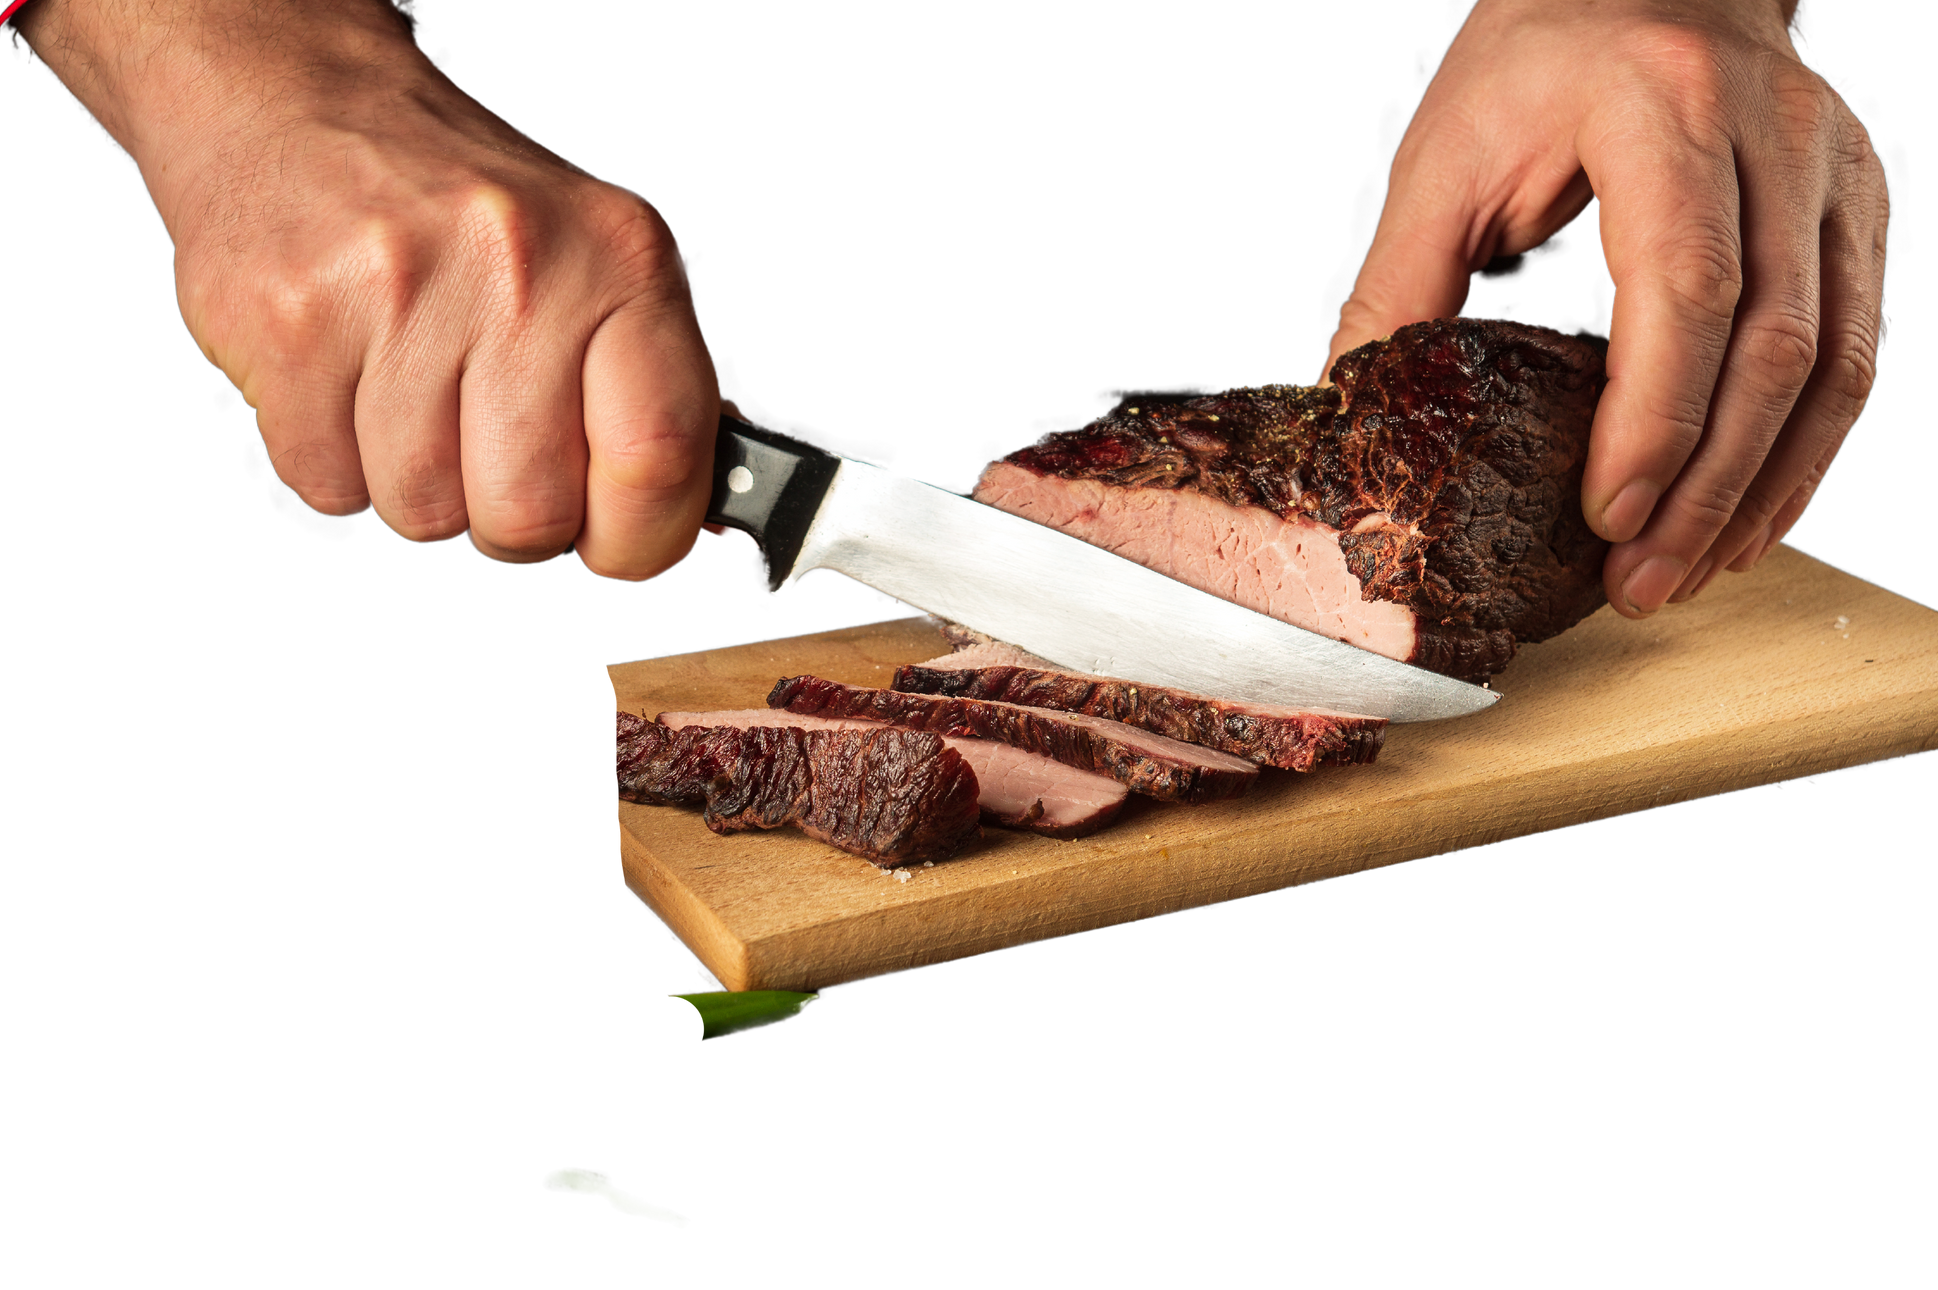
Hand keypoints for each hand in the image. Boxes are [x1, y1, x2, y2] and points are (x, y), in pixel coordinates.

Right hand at [21, 0, 717, 579]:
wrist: (301, 102)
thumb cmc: (461, 206)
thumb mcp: (597, 262)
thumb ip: (650, 388)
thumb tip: (687, 513)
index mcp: (617, 257)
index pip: (661, 452)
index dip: (643, 534)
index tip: (622, 539)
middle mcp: (517, 267)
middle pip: (531, 513)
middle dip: (512, 516)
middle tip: (495, 453)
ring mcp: (397, 292)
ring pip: (425, 510)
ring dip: (421, 487)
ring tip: (416, 397)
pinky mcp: (292, 324)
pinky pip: (332, 485)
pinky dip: (340, 464)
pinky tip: (353, 387)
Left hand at [1323, 0, 1888, 617]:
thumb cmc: (1539, 55)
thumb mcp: (1446, 156)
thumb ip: (1401, 283)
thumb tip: (1350, 408)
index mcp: (1660, 108)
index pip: (1685, 287)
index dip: (1655, 418)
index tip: (1609, 511)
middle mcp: (1769, 133)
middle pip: (1774, 343)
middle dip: (1708, 485)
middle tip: (1644, 578)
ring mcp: (1829, 170)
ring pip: (1833, 359)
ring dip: (1764, 485)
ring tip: (1691, 568)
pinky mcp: (1854, 206)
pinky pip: (1855, 346)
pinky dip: (1803, 446)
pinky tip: (1750, 510)